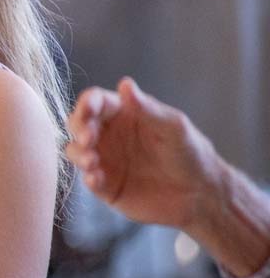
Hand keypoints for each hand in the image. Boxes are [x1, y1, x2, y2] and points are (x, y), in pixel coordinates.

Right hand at [65, 78, 220, 230]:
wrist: (202, 194)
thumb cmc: (191, 152)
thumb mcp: (173, 126)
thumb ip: (147, 108)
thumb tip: (124, 83)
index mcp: (123, 114)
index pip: (96, 102)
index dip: (87, 103)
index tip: (88, 110)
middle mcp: (109, 135)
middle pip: (77, 124)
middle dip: (78, 128)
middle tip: (88, 139)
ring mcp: (105, 160)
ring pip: (75, 151)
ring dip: (78, 153)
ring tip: (92, 162)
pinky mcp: (106, 186)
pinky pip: (87, 179)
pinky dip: (88, 178)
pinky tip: (96, 179)